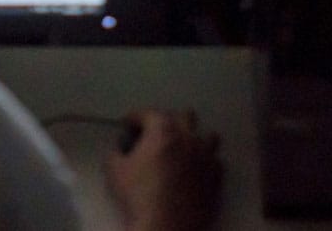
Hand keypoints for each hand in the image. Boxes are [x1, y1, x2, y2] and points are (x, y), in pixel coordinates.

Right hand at [103, 109, 223, 230]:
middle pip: (185, 116)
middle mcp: (188, 138)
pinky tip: (197, 171)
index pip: (148, 113)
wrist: (167, 225)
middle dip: (170, 121)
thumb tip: (119, 150)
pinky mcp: (217, 178)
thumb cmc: (139, 195)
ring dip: (196, 139)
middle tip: (158, 136)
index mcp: (162, 131)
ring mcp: (206, 158)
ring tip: (185, 150)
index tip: (128, 126)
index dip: (135, 118)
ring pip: (209, 136)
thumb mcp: (114, 171)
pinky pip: (216, 162)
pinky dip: (206, 163)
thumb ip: (116, 154)